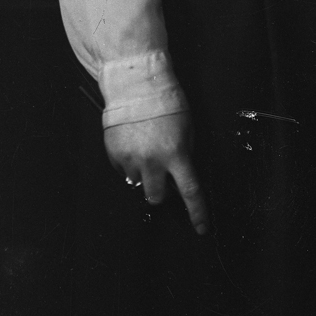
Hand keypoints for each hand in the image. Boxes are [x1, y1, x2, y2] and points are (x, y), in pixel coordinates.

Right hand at [103, 115, 208, 234]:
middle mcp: (153, 161)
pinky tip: (134, 144)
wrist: (137, 87)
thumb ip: (185, 155)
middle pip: (156, 197)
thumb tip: (180, 177)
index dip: (197, 213)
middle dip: (161, 193)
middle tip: (163, 178)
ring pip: (138, 184)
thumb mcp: (188, 130)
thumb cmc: (168, 105)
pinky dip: (129, 163)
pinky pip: (122, 170)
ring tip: (146, 149)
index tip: (201, 228)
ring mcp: (131, 159)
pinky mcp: (114, 155)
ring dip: (144, 175)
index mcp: (177, 155)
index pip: (190, 192)